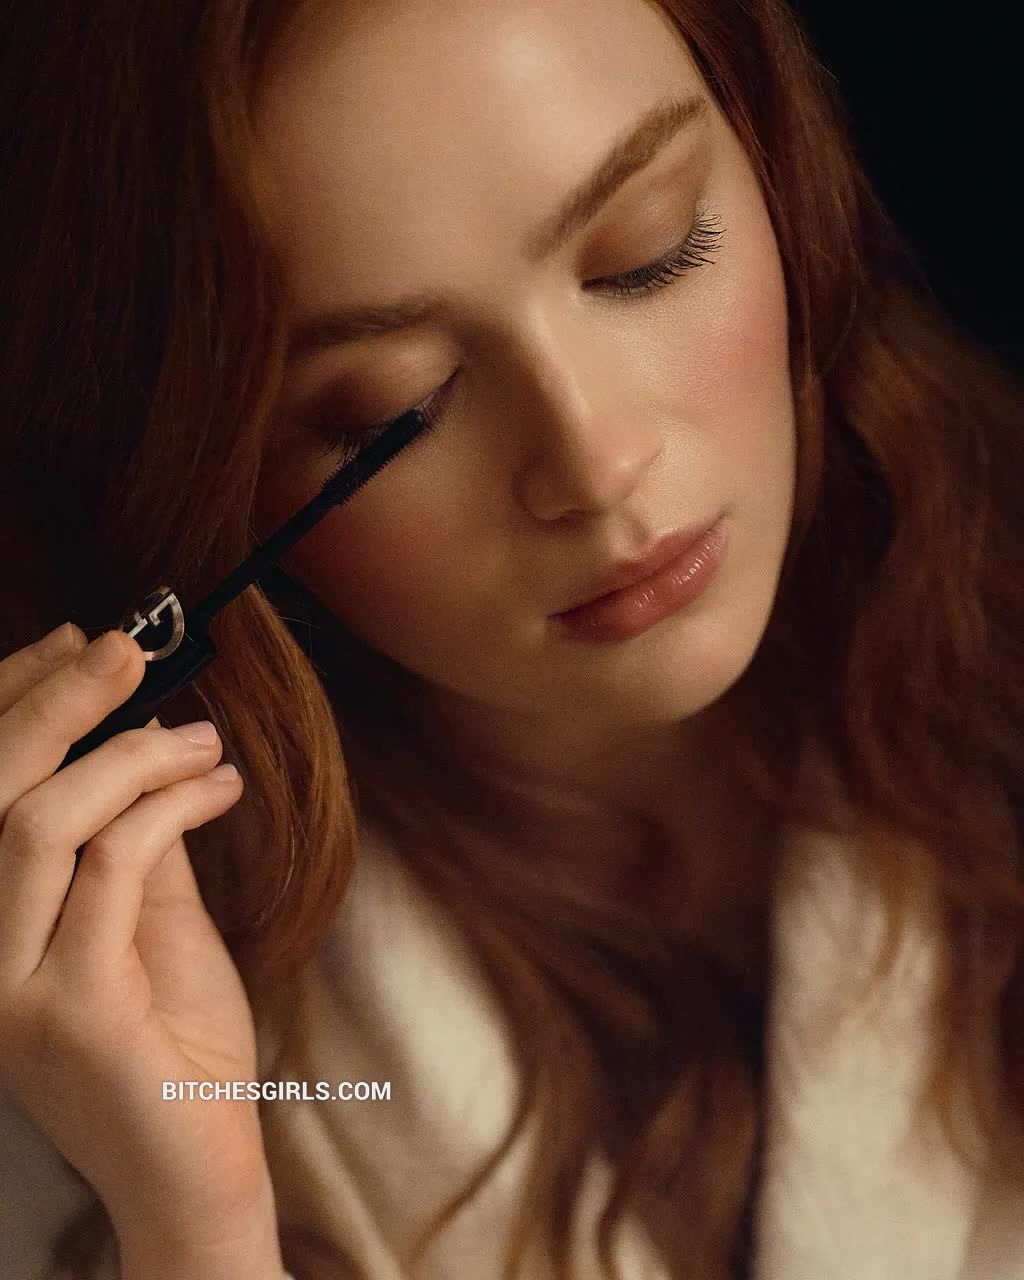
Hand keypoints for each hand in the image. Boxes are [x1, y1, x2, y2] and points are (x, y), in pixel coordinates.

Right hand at [0, 623, 278, 1254]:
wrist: (197, 1169)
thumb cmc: (176, 1044)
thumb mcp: (148, 919)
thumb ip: (132, 838)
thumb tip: (140, 739)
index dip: (16, 704)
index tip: (78, 646)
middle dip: (57, 704)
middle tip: (130, 651)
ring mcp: (3, 989)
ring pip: (42, 820)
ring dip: (133, 757)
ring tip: (206, 742)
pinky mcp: (65, 1009)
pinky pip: (115, 865)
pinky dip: (171, 807)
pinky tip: (221, 789)